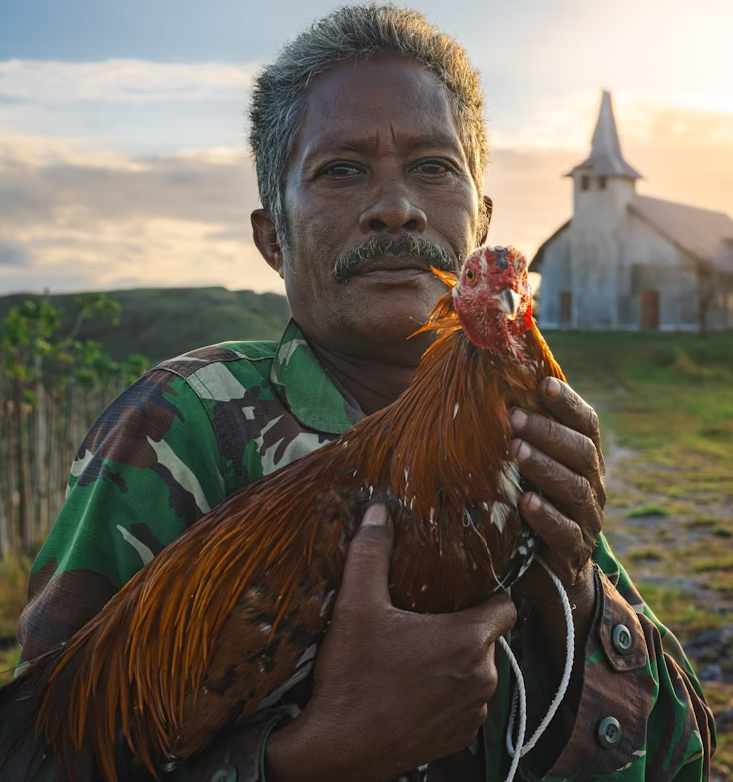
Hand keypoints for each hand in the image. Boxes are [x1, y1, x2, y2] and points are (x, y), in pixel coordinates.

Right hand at [266, 504, 516, 781]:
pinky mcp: (459, 740)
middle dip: (463, 627)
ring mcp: (473, 713)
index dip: (488, 594)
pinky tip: (413, 687)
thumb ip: (370, 553)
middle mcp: (483, 677)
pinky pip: (466, 704)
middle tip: (425, 619)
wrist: (338, 750)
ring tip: (416, 654)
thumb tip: (377, 511)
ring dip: (456, 662)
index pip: (506, 605)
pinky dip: (448, 694)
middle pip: (488, 637)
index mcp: (468, 640)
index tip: (463, 589)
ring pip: (478, 671)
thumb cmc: (352, 676)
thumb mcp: (356, 605)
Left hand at [509, 376, 604, 607]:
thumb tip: (489, 391)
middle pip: (581, 451)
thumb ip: (521, 436)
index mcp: (583, 458)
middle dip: (548, 432)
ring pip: (574, 487)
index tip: (544, 383)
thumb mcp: (527, 468)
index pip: (585, 423)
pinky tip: (526, 502)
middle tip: (515, 416)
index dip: (568, 403)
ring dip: (545, 467)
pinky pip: (565, 531)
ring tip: (516, 450)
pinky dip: (546, 516)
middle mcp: (592, 484)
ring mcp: (586, 518)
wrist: (547, 568)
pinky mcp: (573, 549)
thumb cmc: (530, 502)